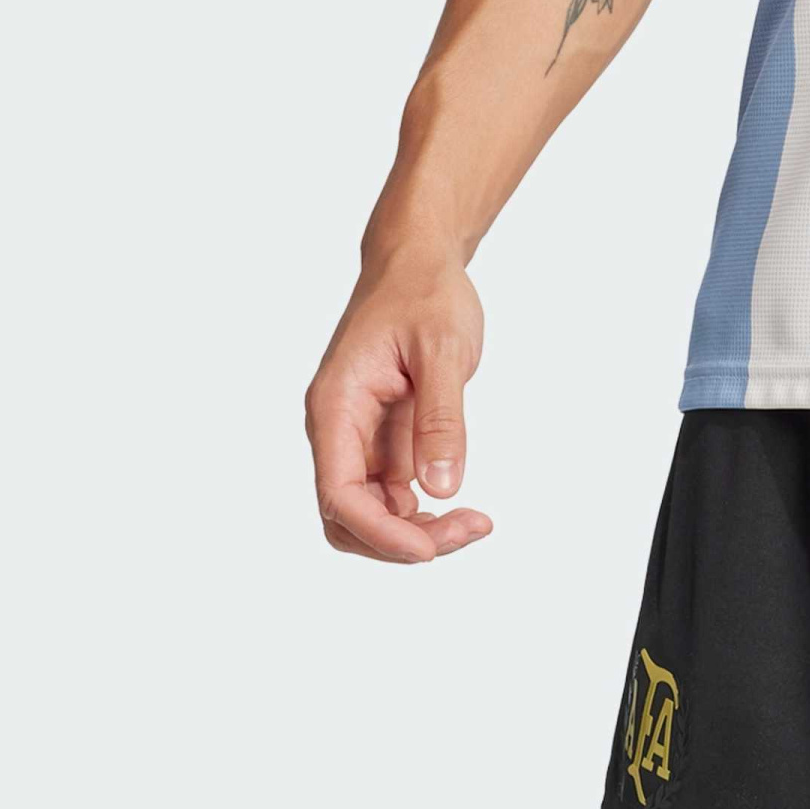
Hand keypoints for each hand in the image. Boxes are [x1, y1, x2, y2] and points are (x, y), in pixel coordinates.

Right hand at [305, 255, 493, 563]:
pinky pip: (391, 493)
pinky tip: (461, 505)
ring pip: (370, 511)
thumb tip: (443, 488)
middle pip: (348, 516)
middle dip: (400, 540)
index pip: (339, 493)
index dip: (380, 532)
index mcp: (335, 405)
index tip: (430, 548)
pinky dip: (423, 510)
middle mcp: (337, 427)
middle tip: (468, 529)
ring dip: (415, 531)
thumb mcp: (441, 347)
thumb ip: (440, 418)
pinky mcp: (381, 438)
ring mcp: (358, 436)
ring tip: (474, 522)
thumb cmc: (424, 292)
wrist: (419, 260)